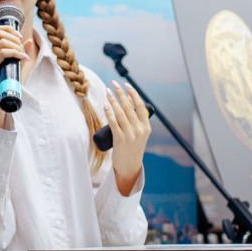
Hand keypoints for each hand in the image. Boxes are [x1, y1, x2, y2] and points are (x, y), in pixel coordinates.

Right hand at [0, 25, 30, 128]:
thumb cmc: (7, 83)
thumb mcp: (16, 64)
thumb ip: (21, 52)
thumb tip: (29, 41)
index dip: (10, 29)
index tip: (20, 38)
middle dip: (15, 38)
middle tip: (22, 49)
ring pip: (2, 42)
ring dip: (16, 46)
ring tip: (22, 55)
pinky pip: (3, 53)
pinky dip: (16, 53)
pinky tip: (23, 58)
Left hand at [103, 80, 150, 194]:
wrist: (129, 166)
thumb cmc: (132, 147)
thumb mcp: (139, 133)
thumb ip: (136, 119)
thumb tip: (128, 99)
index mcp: (146, 127)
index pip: (140, 105)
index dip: (132, 93)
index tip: (125, 84)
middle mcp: (140, 129)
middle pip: (129, 106)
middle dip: (121, 93)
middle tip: (113, 84)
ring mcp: (130, 135)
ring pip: (120, 113)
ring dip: (113, 100)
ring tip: (107, 92)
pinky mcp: (120, 139)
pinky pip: (113, 122)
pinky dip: (109, 112)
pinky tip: (105, 105)